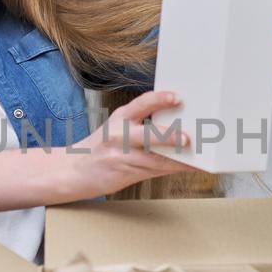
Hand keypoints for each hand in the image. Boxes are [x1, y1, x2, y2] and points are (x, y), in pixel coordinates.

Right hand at [68, 90, 196, 196]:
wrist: (74, 171)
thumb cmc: (102, 147)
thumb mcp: (116, 127)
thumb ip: (140, 123)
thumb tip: (177, 122)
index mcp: (120, 118)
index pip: (141, 104)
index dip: (159, 99)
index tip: (176, 98)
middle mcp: (120, 136)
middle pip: (147, 135)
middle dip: (169, 137)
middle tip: (188, 138)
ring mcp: (122, 157)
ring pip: (155, 159)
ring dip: (178, 159)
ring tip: (197, 157)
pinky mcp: (126, 174)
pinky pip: (156, 171)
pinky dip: (175, 169)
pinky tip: (191, 168)